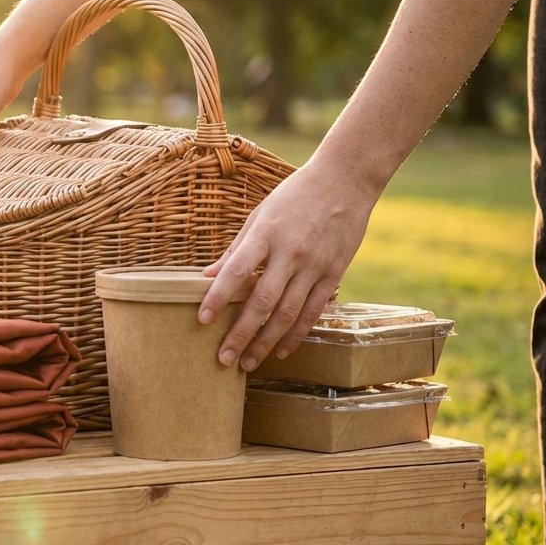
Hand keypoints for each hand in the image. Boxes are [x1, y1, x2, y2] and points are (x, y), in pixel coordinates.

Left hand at [198, 160, 379, 370]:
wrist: (344, 181)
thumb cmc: (294, 196)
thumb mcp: (258, 215)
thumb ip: (235, 249)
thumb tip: (207, 276)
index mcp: (265, 234)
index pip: (236, 271)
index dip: (218, 297)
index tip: (201, 319)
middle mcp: (290, 253)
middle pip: (262, 301)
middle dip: (241, 333)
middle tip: (223, 358)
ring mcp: (314, 266)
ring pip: (288, 314)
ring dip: (265, 342)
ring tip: (248, 363)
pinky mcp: (334, 274)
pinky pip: (313, 311)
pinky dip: (296, 334)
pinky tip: (281, 350)